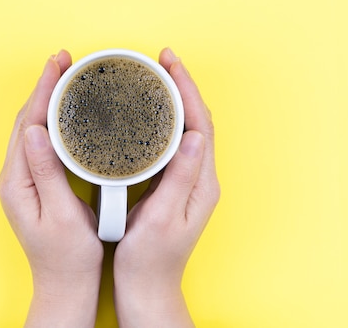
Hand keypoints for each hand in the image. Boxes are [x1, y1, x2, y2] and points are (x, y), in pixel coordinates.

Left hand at [0, 50, 102, 327]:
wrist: (63, 283)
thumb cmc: (66, 256)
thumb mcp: (60, 216)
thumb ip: (46, 173)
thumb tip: (35, 131)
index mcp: (17, 182)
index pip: (28, 123)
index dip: (43, 91)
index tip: (58, 64)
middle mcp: (14, 176)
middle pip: (27, 119)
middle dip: (44, 87)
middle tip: (64, 61)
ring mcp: (23, 179)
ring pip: (32, 127)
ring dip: (46, 99)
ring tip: (65, 76)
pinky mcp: (35, 182)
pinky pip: (41, 140)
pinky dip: (52, 119)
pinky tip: (67, 111)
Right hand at [113, 48, 219, 327]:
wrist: (148, 287)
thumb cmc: (152, 259)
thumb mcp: (164, 219)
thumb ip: (179, 178)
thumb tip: (191, 136)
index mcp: (201, 183)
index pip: (200, 123)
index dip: (186, 89)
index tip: (168, 64)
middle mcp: (199, 178)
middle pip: (196, 120)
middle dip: (181, 86)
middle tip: (160, 61)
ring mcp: (187, 181)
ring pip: (185, 128)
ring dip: (173, 100)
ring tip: (154, 78)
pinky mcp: (173, 185)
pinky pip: (171, 142)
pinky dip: (162, 120)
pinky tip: (146, 114)